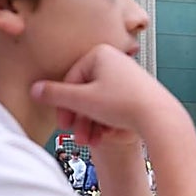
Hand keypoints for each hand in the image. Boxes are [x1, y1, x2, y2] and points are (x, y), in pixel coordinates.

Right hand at [30, 44, 176, 147]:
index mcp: (100, 53)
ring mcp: (128, 76)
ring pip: (100, 101)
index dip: (64, 105)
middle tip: (79, 137)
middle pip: (85, 92)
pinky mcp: (138, 91)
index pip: (70, 80)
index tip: (64, 125)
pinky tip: (108, 136)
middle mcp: (115, 60)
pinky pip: (115, 105)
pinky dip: (108, 120)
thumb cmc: (124, 104)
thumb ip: (55, 95)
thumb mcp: (82, 100)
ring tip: (93, 141)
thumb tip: (34, 89)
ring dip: (92, 123)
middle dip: (80, 118)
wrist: (161, 117)